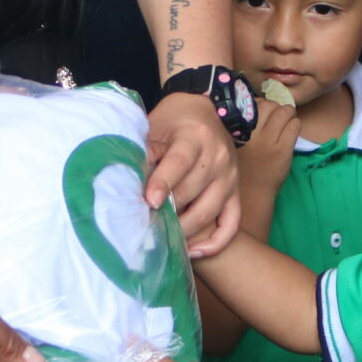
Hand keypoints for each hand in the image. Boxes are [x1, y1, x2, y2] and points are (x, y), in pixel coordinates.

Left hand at [147, 90, 240, 258]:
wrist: (204, 110)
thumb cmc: (173, 121)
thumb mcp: (157, 126)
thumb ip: (146, 149)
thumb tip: (126, 177)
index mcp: (196, 136)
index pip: (180, 162)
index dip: (164, 182)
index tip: (150, 201)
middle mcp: (218, 157)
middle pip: (192, 191)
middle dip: (168, 211)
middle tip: (144, 226)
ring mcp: (230, 177)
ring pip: (209, 211)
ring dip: (184, 229)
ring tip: (161, 238)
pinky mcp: (236, 192)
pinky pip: (231, 224)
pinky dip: (215, 242)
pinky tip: (192, 251)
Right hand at [234, 92, 301, 201]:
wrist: (250, 194)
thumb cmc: (242, 166)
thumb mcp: (234, 142)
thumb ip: (242, 124)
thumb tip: (258, 103)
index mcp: (237, 130)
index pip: (251, 102)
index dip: (260, 104)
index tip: (262, 112)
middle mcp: (252, 133)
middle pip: (269, 104)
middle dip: (275, 106)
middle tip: (277, 115)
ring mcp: (268, 141)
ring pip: (284, 111)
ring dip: (288, 113)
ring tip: (287, 120)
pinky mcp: (283, 150)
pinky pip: (294, 126)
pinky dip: (295, 124)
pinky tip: (291, 130)